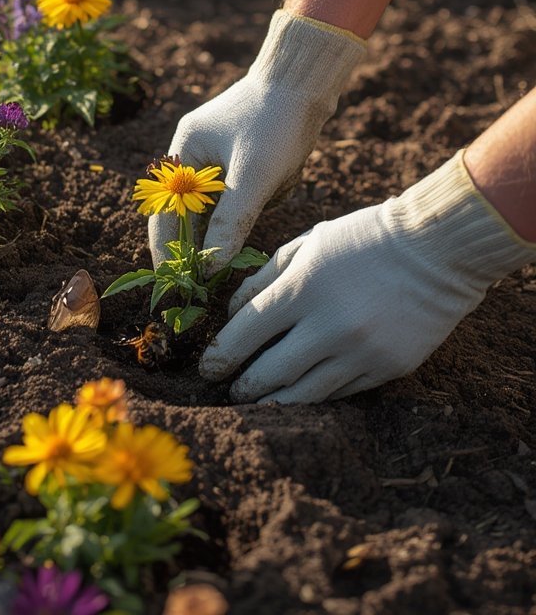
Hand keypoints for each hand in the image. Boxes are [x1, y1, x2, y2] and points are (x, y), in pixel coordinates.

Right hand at [149, 12, 364, 268]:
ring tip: (271, 194)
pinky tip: (286, 177)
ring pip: (227, 208)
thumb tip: (211, 267)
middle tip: (217, 275)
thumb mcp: (254, 176)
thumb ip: (230, 222)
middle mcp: (194, 156)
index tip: (173, 285)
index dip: (168, 253)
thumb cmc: (277, 119)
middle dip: (215, 234)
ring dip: (248, 210)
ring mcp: (221, 158)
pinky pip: (248, 196)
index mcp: (182, 152)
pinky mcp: (247, 159)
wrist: (310, 77)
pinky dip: (264, 197)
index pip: (165, 215)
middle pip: (195, 215)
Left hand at [200, 152, 535, 403]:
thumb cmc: (363, 238)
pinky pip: (340, 393)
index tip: (207, 366)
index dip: (221, 354)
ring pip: (305, 394)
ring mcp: (362, 352)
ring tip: (257, 403)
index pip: (247, 331)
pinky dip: (315, 395)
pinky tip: (299, 395)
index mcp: (304, 288)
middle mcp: (330, 325)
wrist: (436, 248)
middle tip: (229, 391)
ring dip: (273, 401)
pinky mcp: (388, 369)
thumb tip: (231, 313)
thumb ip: (265, 277)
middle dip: (242, 386)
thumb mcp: (307, 243)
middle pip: (270, 371)